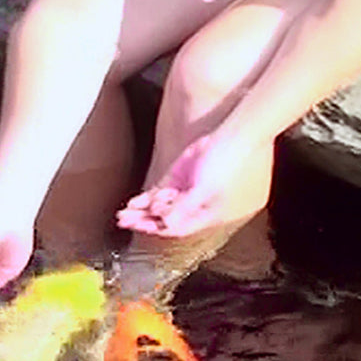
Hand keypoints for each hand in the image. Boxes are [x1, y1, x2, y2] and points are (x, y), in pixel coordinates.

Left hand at [116, 127, 270, 238]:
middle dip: (145, 221)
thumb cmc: (230, 162)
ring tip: (124, 213)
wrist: (237, 132)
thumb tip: (165, 225)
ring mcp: (190, 189)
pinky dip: (149, 196)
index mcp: (209, 215)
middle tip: (123, 220)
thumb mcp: (206, 190)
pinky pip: (163, 190)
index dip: (156, 229)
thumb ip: (184, 209)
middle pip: (167, 218)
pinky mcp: (184, 174)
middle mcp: (198, 205)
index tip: (136, 227)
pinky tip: (135, 201)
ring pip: (163, 205)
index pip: (178, 228)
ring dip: (143, 210)